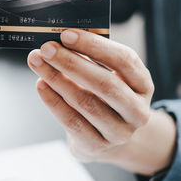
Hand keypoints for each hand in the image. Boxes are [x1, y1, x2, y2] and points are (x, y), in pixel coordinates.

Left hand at [27, 29, 175, 174]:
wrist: (107, 137)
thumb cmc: (104, 97)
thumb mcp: (109, 75)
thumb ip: (91, 58)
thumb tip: (61, 40)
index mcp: (143, 85)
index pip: (124, 60)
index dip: (95, 46)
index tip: (67, 35)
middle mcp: (137, 111)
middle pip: (105, 84)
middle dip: (71, 63)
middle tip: (47, 49)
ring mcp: (119, 132)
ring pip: (86, 103)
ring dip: (57, 79)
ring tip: (38, 63)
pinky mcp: (97, 146)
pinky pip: (72, 121)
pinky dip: (53, 101)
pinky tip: (41, 84)